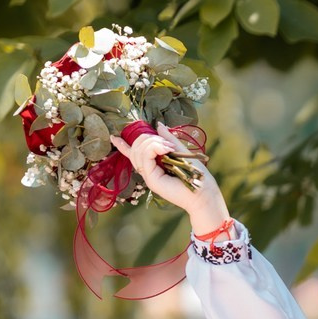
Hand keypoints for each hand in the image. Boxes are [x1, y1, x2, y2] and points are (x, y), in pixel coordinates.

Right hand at [112, 126, 230, 237]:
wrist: (204, 193)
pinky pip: (145, 157)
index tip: (114, 137)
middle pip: (136, 148)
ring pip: (139, 151)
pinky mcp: (152, 180)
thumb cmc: (196, 175)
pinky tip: (166, 150)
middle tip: (169, 145)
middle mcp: (148, 171)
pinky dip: (154, 148)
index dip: (123, 146)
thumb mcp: (181, 151)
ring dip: (153, 143)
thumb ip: (168, 139)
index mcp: (154, 164)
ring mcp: (149, 176)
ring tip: (169, 148)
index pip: (134, 154)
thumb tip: (158, 125)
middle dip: (149, 138)